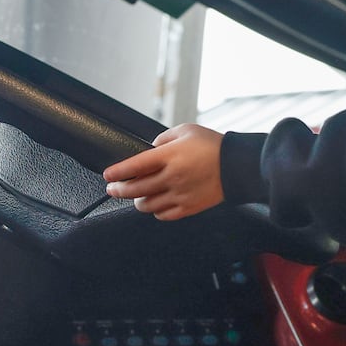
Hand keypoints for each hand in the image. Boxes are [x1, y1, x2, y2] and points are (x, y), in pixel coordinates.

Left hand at [102, 123, 224, 219]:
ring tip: (136, 196)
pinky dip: (155, 211)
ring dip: (137, 201)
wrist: (237, 166)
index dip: (117, 172)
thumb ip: (163, 139)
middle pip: (135, 189)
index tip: (108, 176)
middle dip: (119, 190)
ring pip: (147, 205)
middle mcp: (172, 177)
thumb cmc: (214, 146)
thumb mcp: (186, 130)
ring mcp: (180, 194)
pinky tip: (155, 204)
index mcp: (169, 156)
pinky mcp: (189, 207)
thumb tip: (150, 149)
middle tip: (113, 189)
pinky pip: (164, 215)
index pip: (134, 166)